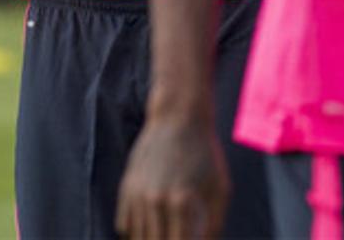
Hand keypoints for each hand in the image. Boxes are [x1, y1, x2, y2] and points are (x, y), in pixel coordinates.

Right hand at [116, 118, 229, 239]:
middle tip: (176, 236)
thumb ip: (214, 226)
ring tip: (164, 234)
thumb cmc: (205, 152)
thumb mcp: (220, 188)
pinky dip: (135, 234)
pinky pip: (123, 225)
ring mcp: (138, 193)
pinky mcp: (127, 185)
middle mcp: (156, 200)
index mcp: (182, 203)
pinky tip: (149, 230)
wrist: (178, 116)